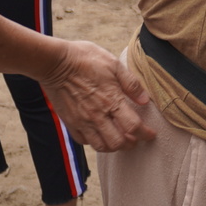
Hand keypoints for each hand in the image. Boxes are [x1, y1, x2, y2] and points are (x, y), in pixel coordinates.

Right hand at [36, 40, 154, 151]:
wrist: (55, 62)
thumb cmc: (85, 59)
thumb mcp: (113, 64)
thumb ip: (131, 84)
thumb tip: (146, 100)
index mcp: (111, 100)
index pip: (133, 126)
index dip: (145, 134)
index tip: (151, 134)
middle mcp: (97, 115)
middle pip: (118, 143)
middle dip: (131, 143)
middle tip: (136, 138)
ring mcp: (82, 121)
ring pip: (101, 146)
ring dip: (114, 146)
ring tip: (120, 139)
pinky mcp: (70, 122)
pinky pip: (84, 141)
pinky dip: (95, 142)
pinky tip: (100, 133)